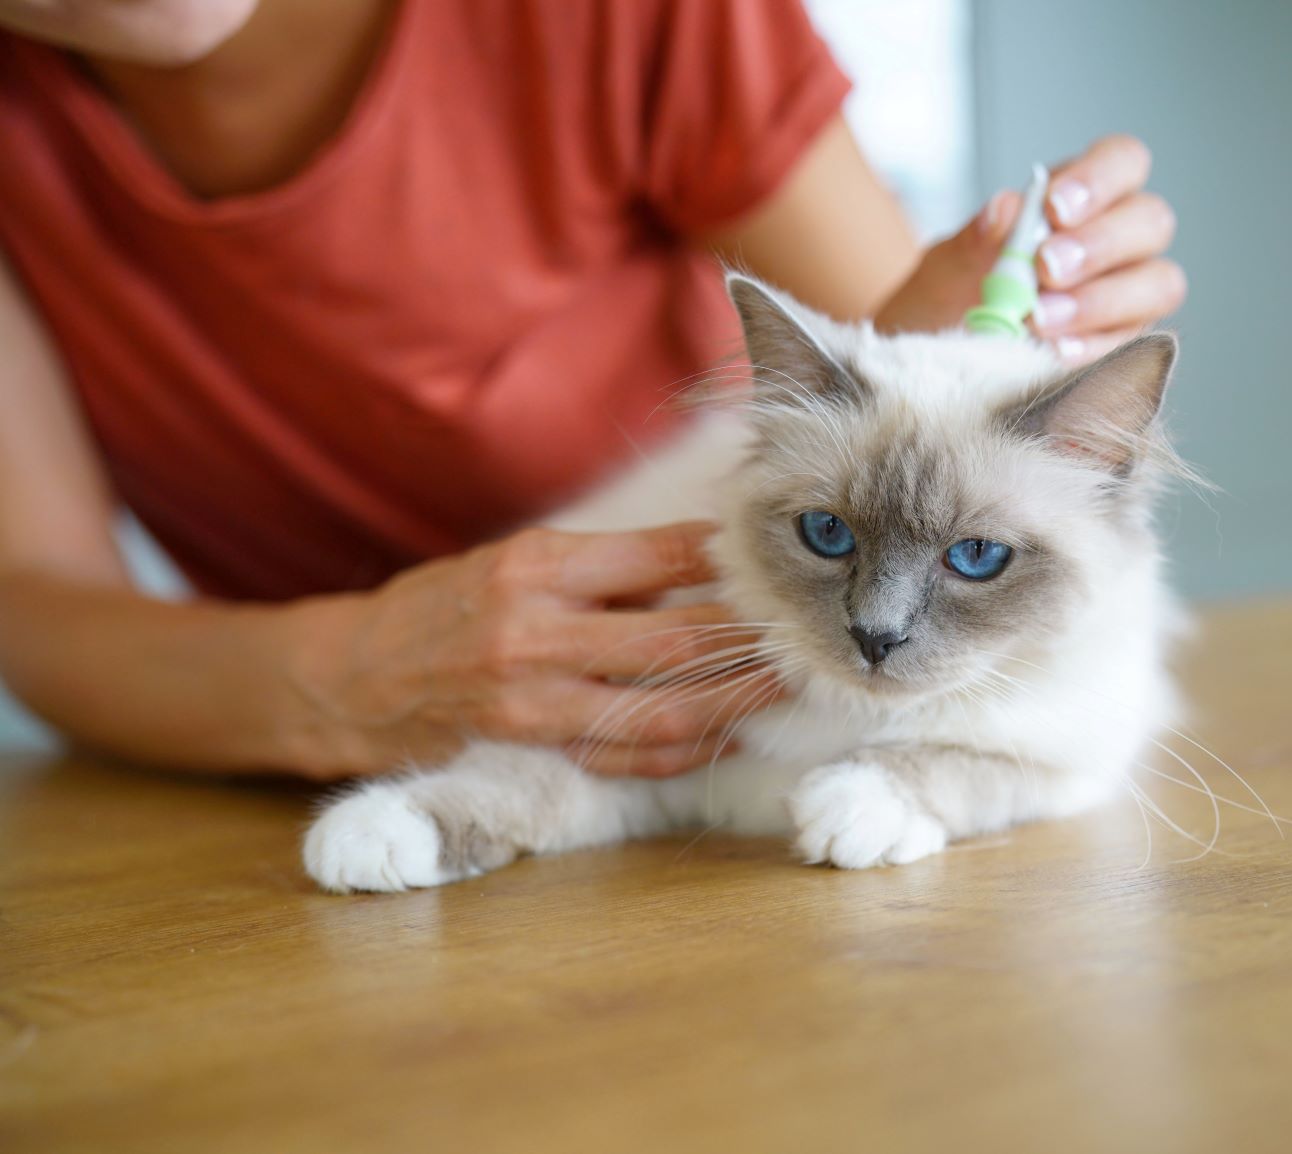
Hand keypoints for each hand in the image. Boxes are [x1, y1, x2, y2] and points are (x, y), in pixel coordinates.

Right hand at [284, 523, 779, 779]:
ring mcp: (535, 700)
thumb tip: (703, 567)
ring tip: (783, 686)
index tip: (775, 559)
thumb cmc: (442, 607)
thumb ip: (603, 568)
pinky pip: (628, 756)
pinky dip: (687, 749)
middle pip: (675, 637)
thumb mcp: (513, 561)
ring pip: (662, 707)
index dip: (727, 560)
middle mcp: (536, 632)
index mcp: (536, 567)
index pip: (659, 555)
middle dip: (750, 638)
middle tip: (803, 631)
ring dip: (736, 700)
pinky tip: (728, 734)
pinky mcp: (534, 748)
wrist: (350, 678)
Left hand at [873, 134, 1184, 363]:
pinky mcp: (1123, 344)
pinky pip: (1131, 343)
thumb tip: (1006, 211)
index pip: (1122, 162)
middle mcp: (1118, 240)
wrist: (938, 357)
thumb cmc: (954, 297)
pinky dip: (1093, 347)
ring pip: (1159, 283)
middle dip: (1099, 244)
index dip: (1099, 180)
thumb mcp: (949, 265)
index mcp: (1083, 197)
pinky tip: (1054, 353)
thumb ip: (976, 238)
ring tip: (1040, 319)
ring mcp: (1129, 294)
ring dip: (1101, 300)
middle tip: (1046, 270)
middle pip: (1150, 222)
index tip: (1054, 209)